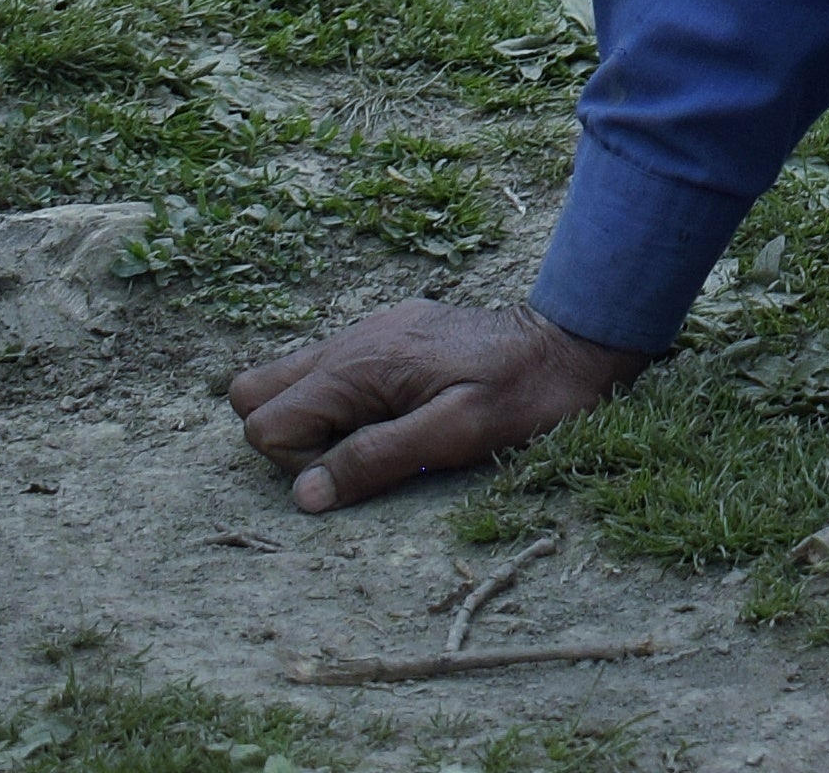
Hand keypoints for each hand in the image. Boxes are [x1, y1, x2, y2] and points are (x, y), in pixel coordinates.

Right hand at [226, 299, 646, 510]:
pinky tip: (393, 416)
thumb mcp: (456, 435)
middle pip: (255, 392)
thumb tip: (305, 495)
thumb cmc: (524, 394)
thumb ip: (377, 459)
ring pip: (289, 378)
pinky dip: (341, 402)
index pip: (265, 421)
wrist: (574, 341)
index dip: (298, 461)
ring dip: (314, 420)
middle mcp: (353, 340)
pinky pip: (330, 369)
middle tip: (355, 455)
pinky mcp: (392, 334)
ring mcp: (370, 332)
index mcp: (361, 365)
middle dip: (287, 438)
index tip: (358, 466)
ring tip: (377, 438)